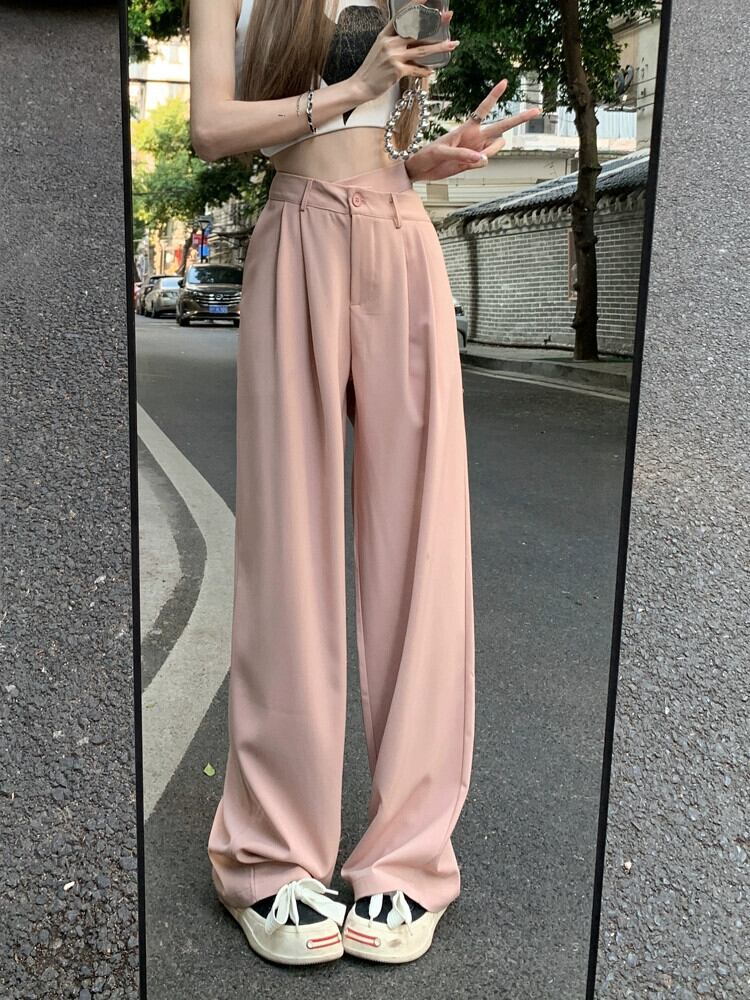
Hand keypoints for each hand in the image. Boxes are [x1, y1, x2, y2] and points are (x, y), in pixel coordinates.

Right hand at [349, 8, 457, 103]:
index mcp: (386, 34)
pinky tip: (431, 70)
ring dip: (439, 47)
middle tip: (448, 16)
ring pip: (422, 50)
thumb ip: (396, 42)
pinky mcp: (397, 70)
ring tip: (452, 44)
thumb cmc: (372, 68)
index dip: (416, 5)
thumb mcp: (381, 48)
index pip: (403, 15)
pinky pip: (416, 69)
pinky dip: (425, 71)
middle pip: (417, 30)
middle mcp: (391, 42)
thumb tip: (414, 41)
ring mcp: (394, 56)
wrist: (361, 85)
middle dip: (435, 23)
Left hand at [404, 80, 541, 182]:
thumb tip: (482, 159)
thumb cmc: (427, 155)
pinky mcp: (474, 162)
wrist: (420, 170)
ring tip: (470, 158)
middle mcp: (476, 136)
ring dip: (490, 152)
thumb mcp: (441, 152)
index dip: (494, 95)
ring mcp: (477, 149)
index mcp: (467, 128)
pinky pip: (486, 161)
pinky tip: (466, 164)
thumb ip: (462, 154)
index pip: (484, 108)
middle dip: (520, 118)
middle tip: (537, 110)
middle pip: (502, 125)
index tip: (505, 81)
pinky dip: (480, 164)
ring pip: (497, 147)